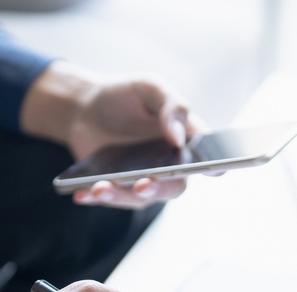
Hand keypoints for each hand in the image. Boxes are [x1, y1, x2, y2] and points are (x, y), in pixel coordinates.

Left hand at [22, 61, 206, 208]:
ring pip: (141, 198)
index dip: (215, 167)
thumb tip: (178, 138)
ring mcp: (146, 181)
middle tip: (143, 184)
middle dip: (160, 188)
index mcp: (187, 141)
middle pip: (175, 186)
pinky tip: (81, 193)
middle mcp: (171, 166)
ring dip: (120, 195)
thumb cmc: (124, 96)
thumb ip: (171, 106)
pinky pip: (112, 199)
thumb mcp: (149, 88)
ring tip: (100, 187)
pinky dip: (96, 197)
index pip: (208, 158)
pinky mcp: (120, 189)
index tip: (211, 171)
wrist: (84, 107)